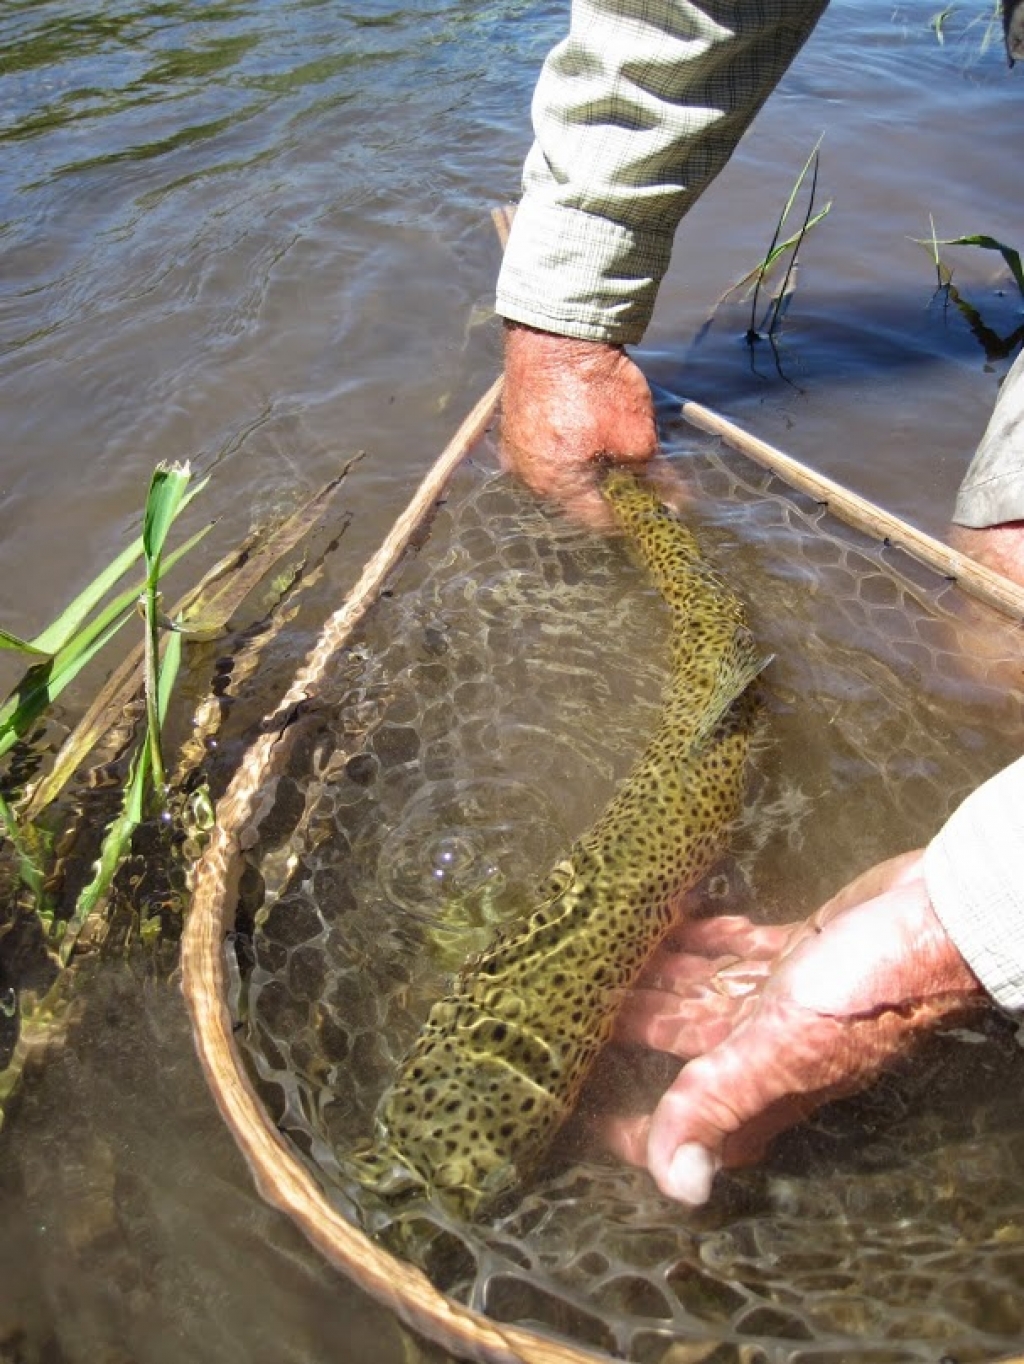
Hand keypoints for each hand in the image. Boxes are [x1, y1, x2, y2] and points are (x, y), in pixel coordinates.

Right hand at [501, 322, 658, 523]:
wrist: (556, 332)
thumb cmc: (596, 387)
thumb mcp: (638, 436)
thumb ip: (654, 477)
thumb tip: (676, 502)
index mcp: (558, 486)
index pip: (601, 520)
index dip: (632, 514)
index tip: (654, 504)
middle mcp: (530, 476)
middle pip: (577, 499)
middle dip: (609, 490)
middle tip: (636, 473)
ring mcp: (516, 452)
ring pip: (559, 476)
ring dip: (585, 469)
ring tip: (610, 446)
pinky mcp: (512, 428)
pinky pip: (543, 452)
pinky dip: (565, 448)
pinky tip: (583, 430)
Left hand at [605, 851, 985, 1205]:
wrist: (935, 921)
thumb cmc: (865, 988)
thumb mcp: (780, 1047)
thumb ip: (720, 1102)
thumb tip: (678, 1186)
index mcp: (762, 1078)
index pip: (687, 1116)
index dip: (641, 1125)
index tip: (585, 1112)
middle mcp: (769, 1043)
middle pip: (681, 1042)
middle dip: (629, 1027)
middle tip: (571, 1003)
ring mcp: (785, 995)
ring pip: (703, 990)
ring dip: (657, 974)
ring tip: (605, 952)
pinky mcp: (801, 950)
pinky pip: (740, 949)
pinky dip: (706, 938)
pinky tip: (677, 921)